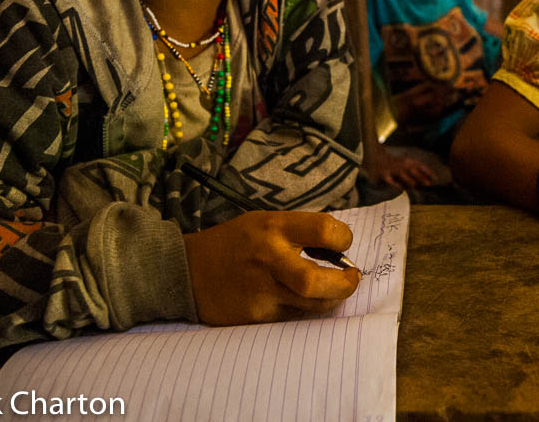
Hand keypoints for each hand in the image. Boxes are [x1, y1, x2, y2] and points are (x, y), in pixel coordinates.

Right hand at [184, 210, 360, 325]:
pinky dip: (306, 309)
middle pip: (318, 281)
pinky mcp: (256, 317)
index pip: (324, 230)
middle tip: (352, 278)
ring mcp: (261, 292)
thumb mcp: (264, 221)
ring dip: (332, 298)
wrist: (186, 270)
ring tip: (331, 288)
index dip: (344, 238)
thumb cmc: (234, 243)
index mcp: (273, 227)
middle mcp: (268, 259)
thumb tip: (340, 248)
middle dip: (346, 283)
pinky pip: (296, 317)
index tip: (342, 244)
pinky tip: (299, 299)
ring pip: (313, 306)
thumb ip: (299, 232)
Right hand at [368, 146, 437, 188]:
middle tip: (428, 184)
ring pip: (402, 174)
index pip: (420, 166)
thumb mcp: (406, 164)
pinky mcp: (384, 175)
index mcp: (408, 162)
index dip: (428, 173)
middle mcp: (401, 164)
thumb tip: (429, 182)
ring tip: (414, 184)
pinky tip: (400, 189)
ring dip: (408, 180)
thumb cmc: (395, 164)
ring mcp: (393, 169)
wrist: (377, 157)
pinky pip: (390, 180)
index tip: (436, 179)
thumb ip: (416, 172)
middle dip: (420, 177)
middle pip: (412, 170)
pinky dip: (395, 184)